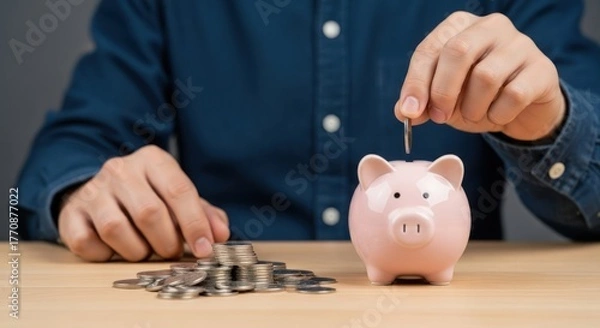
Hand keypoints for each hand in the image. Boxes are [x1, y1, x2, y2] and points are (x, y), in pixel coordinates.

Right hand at [58, 145, 229, 261]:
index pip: (179, 191)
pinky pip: (87, 243)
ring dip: (137, 250)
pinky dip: (105, 255)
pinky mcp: (70, 213)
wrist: (100, 191)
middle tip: (172, 251)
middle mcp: (120, 170)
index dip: (195, 224)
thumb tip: (220, 234)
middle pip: (149, 213)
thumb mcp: (179, 198)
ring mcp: (92, 191)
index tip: (205, 249)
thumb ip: (204, 214)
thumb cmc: (149, 197)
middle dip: (167, 242)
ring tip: (145, 249)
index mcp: (153, 160)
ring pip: (116, 229)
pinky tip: (115, 249)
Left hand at [395, 12, 565, 140]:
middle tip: (440, 117)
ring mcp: (520, 44)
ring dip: (473, 107)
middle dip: (443, 91)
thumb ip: (421, 103)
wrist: (522, 110)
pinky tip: (498, 115)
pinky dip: (499, 114)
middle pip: (458, 51)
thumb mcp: (444, 99)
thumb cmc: (477, 97)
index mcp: (460, 26)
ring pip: (486, 76)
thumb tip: (404, 112)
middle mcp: (490, 26)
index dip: (416, 82)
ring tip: (474, 115)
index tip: (410, 111)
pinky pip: (514, 95)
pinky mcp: (542, 68)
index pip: (430, 49)